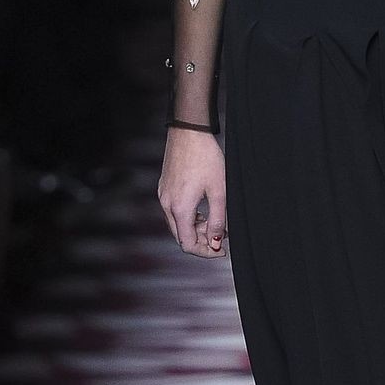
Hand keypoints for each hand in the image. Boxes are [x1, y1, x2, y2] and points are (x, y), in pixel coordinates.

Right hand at [159, 126, 227, 255]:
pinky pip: (174, 212)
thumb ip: (218, 220)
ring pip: (177, 224)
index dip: (205, 252)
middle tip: (220, 234)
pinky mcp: (164, 188)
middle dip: (201, 241)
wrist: (189, 132)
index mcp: (180, 208)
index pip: (187, 244)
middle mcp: (166, 204)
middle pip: (181, 237)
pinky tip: (202, 209)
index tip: (221, 250)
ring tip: (214, 220)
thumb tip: (215, 243)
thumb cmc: (206, 158)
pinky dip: (188, 217)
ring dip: (195, 229)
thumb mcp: (219, 191)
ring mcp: (163, 196)